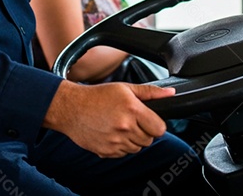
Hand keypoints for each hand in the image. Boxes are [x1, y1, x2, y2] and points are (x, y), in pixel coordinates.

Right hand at [43, 81, 173, 157]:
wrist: (71, 108)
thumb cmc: (97, 96)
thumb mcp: (125, 88)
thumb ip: (150, 92)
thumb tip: (170, 93)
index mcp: (133, 110)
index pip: (160, 129)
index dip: (156, 124)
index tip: (149, 120)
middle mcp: (125, 127)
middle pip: (149, 140)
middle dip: (144, 131)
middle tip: (131, 120)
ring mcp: (115, 141)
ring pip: (136, 148)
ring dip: (132, 139)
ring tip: (119, 126)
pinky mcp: (106, 151)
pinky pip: (123, 154)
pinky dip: (120, 146)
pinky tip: (111, 133)